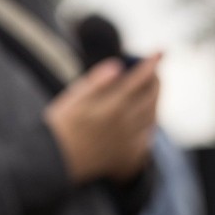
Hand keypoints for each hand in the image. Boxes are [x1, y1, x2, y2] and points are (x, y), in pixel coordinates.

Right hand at [44, 54, 160, 183]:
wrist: (54, 162)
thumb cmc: (61, 125)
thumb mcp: (73, 97)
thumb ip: (97, 81)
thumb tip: (118, 65)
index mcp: (111, 107)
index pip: (139, 79)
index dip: (150, 63)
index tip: (160, 51)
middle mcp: (125, 125)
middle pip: (151, 97)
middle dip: (155, 80)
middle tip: (153, 71)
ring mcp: (129, 144)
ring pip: (152, 117)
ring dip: (154, 101)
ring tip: (149, 90)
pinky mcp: (129, 159)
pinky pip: (147, 138)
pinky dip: (149, 124)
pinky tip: (142, 118)